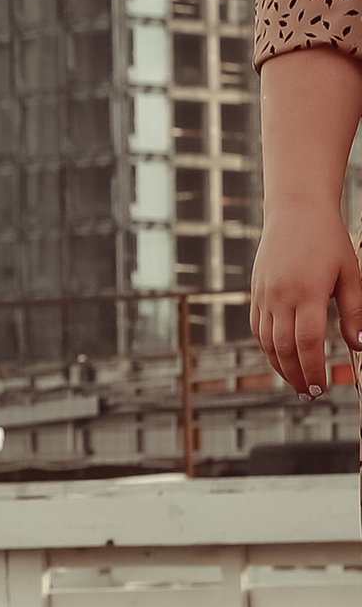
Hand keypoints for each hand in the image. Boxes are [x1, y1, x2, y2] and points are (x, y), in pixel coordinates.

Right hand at [249, 200, 361, 394]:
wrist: (296, 212)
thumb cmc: (328, 241)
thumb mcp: (350, 274)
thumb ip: (354, 312)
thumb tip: (360, 346)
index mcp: (307, 292)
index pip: (307, 343)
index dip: (313, 369)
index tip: (322, 387)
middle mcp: (281, 297)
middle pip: (284, 348)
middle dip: (297, 376)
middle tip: (310, 394)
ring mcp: (264, 296)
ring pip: (267, 343)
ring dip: (280, 367)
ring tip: (296, 382)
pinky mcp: (256, 293)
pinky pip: (257, 329)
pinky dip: (268, 349)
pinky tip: (280, 359)